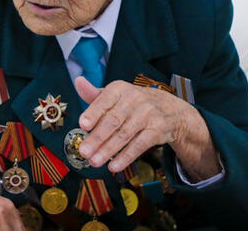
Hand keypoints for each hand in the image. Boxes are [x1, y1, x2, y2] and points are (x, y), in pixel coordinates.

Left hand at [74, 77, 220, 180]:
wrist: (169, 109)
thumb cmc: (134, 102)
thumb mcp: (116, 95)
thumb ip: (95, 94)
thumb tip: (78, 82)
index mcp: (120, 89)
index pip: (105, 99)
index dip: (93, 113)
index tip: (82, 125)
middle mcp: (135, 99)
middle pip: (113, 120)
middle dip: (97, 137)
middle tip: (84, 151)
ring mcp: (148, 114)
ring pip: (124, 135)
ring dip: (108, 150)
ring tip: (94, 161)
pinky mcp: (157, 130)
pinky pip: (139, 145)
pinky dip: (125, 157)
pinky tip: (114, 166)